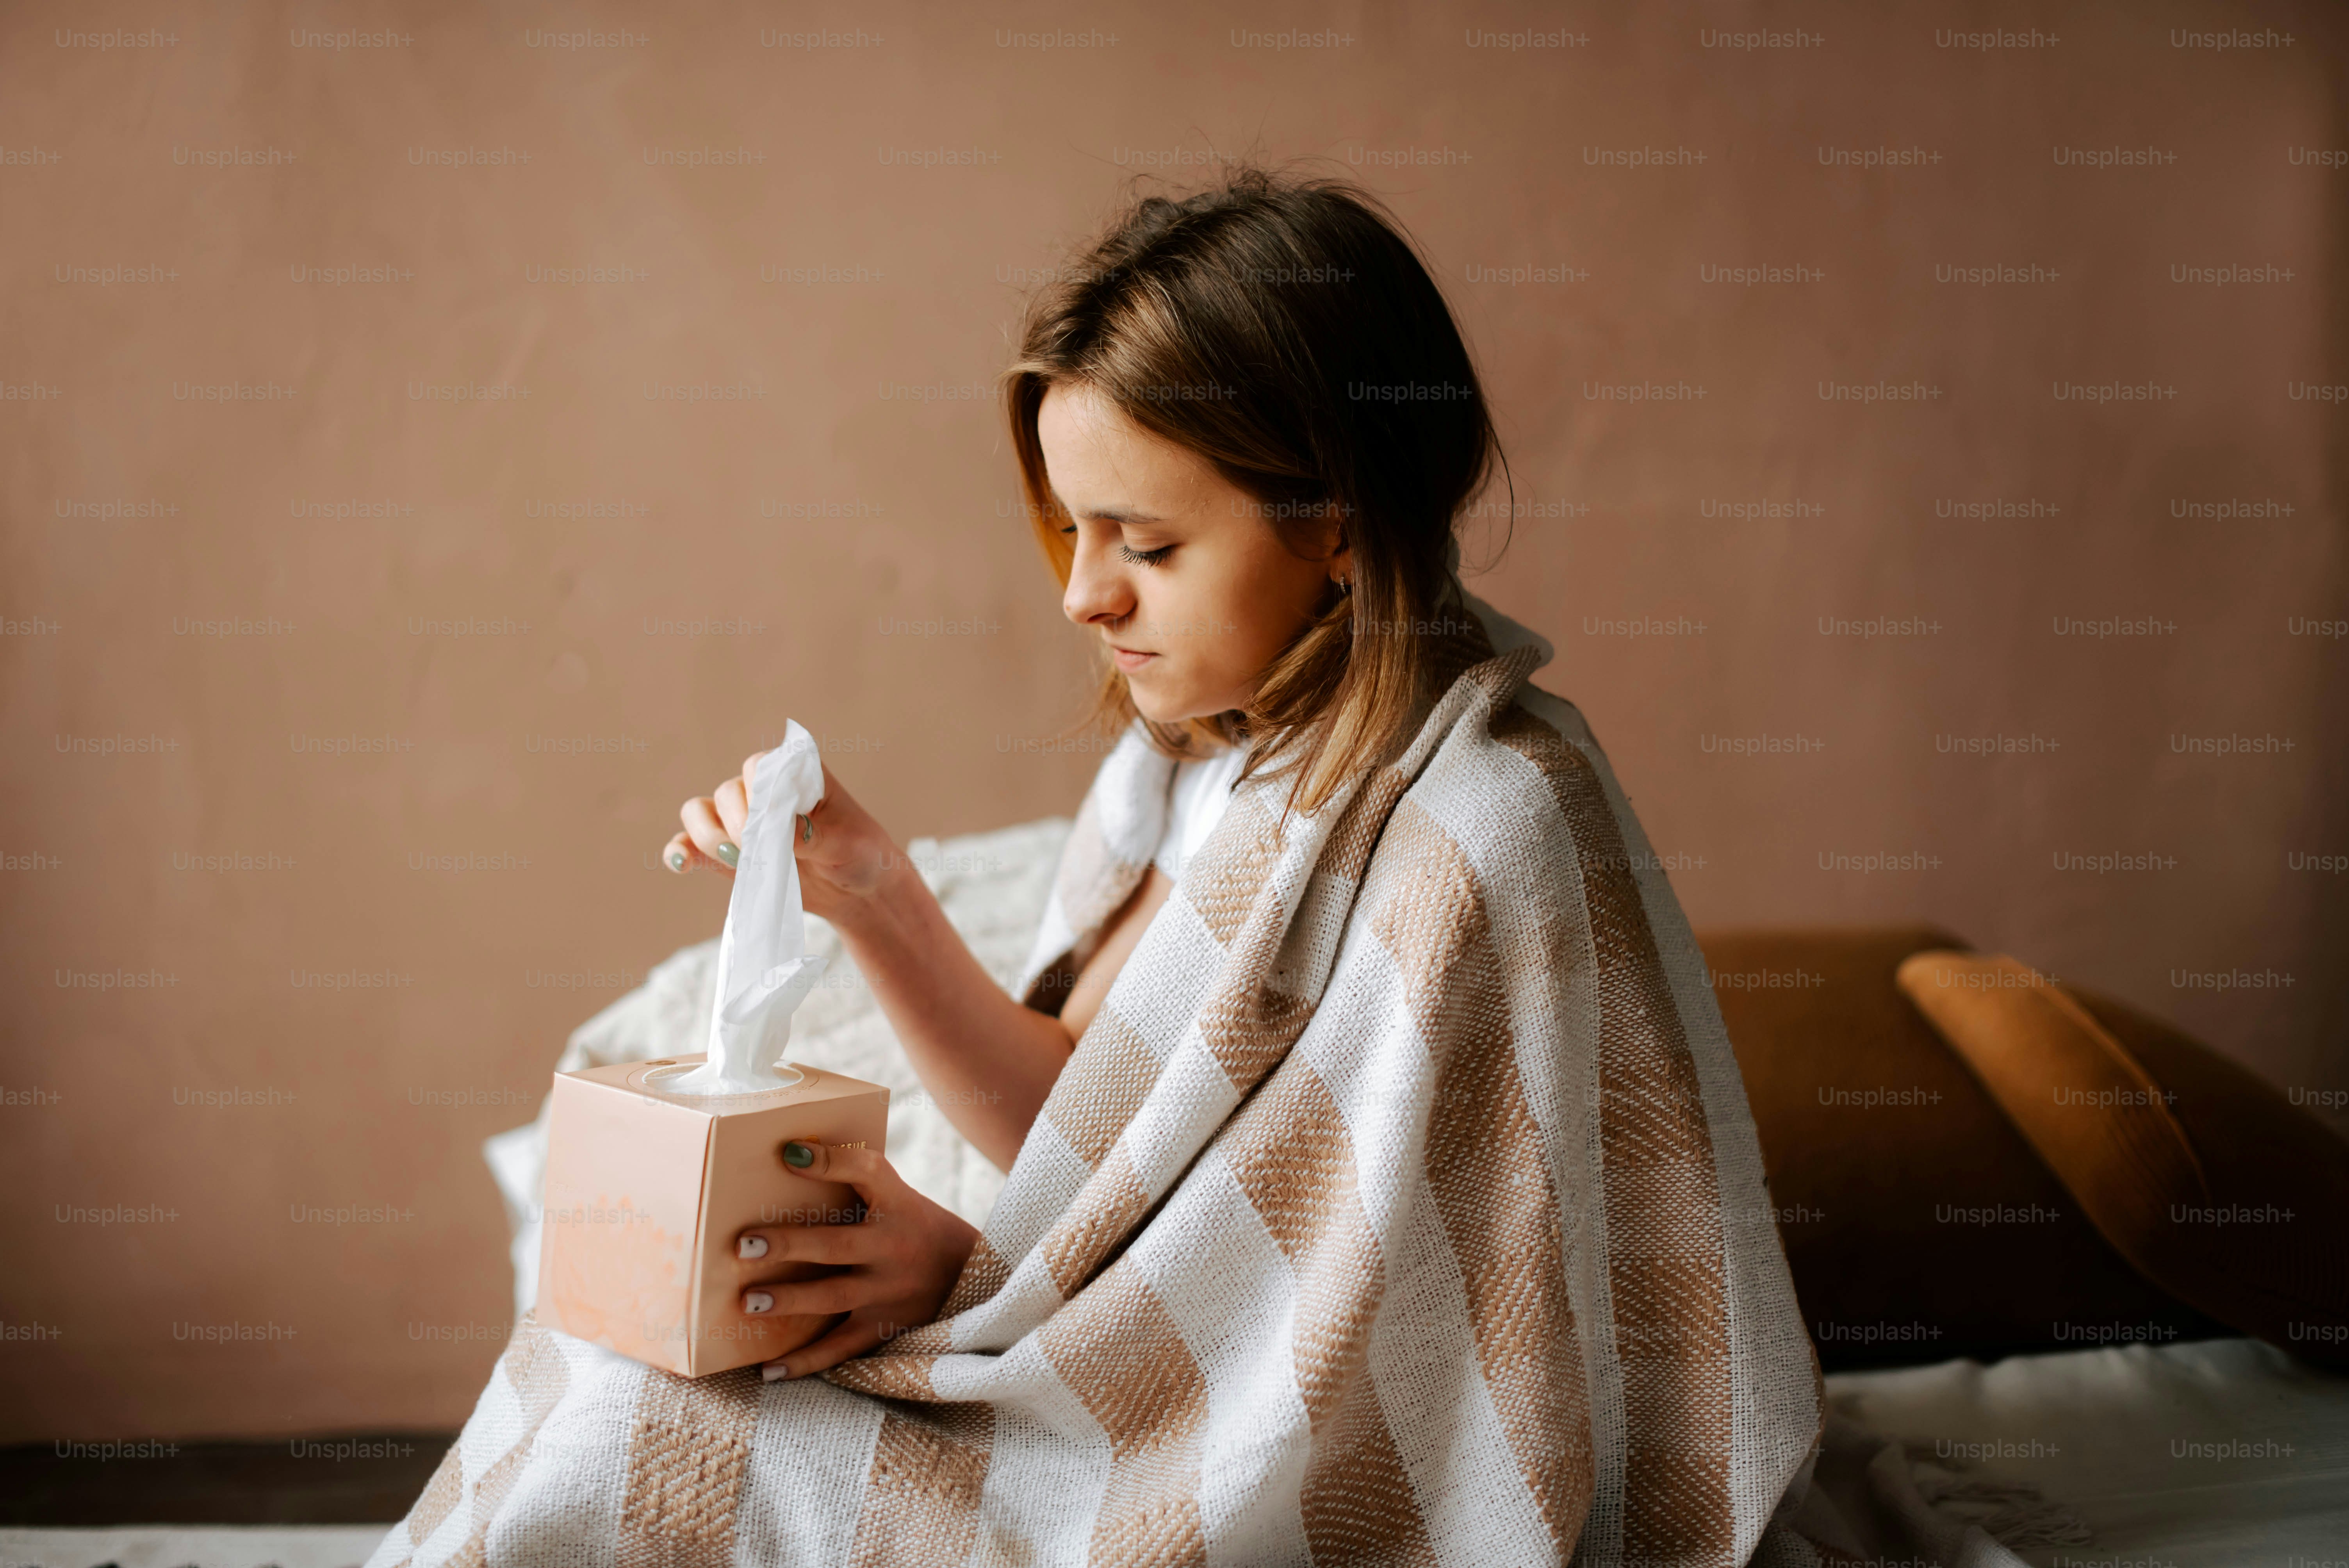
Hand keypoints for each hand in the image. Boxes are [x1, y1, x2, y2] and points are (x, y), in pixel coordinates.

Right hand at [662, 753, 900, 920]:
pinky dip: (680, 851)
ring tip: (737, 860)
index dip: (758, 795)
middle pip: (726, 793)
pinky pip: (689, 844)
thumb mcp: (846, 842)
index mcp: (795, 772)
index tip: (773, 825)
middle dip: (737, 824)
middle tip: (760, 851)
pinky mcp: (727, 852)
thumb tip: (774, 829)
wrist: (859, 889)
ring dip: (708, 836)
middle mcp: (761, 790)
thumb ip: (811, 834)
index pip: (758, 767)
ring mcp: (740, 820)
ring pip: (699, 812)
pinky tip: (681, 864)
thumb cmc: (860, 853)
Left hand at [734, 1140, 978, 1379]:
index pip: (868, 1172)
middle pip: (836, 1245)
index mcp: (898, 1204)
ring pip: (833, 1297)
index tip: (790, 1153)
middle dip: (790, 1245)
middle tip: (744, 1245)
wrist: (969, 1276)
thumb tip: (791, 1156)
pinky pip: (840, 1347)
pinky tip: (769, 1370)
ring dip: (789, 1300)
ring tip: (748, 1301)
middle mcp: (893, 1247)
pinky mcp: (883, 1326)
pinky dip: (805, 1361)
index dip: (831, 1161)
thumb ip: (855, 1181)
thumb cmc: (914, 1225)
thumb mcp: (897, 1196)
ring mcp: (887, 1291)